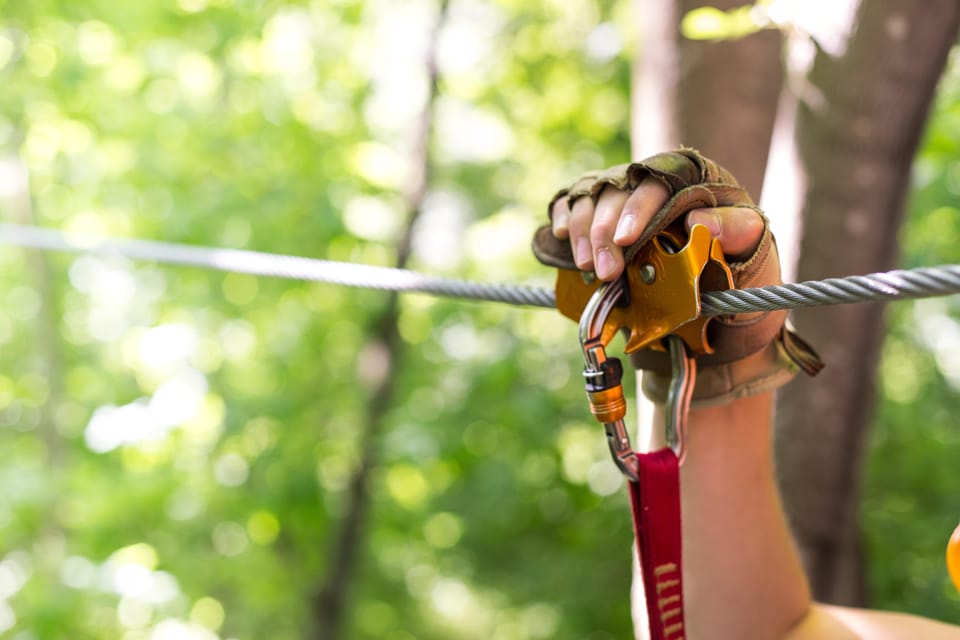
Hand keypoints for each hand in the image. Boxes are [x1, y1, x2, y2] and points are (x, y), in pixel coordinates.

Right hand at [549, 176, 765, 280]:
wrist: (718, 288)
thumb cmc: (737, 261)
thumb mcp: (751, 247)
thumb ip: (735, 229)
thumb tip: (700, 219)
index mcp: (686, 179)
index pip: (655, 184)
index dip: (637, 209)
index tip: (627, 239)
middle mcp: (648, 183)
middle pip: (615, 194)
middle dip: (604, 233)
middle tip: (606, 271)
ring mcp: (621, 199)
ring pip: (589, 200)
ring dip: (582, 233)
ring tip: (587, 267)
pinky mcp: (599, 217)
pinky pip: (572, 204)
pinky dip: (563, 216)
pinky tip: (561, 235)